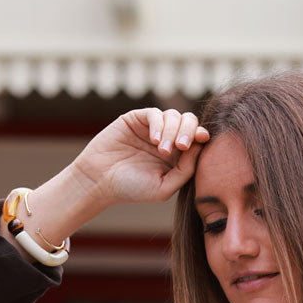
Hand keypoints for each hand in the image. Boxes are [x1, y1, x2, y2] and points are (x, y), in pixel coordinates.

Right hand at [73, 107, 210, 209]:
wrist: (100, 181)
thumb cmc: (132, 189)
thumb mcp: (164, 187)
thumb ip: (185, 170)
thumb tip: (201, 146)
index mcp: (177, 157)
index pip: (196, 139)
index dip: (201, 135)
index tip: (202, 139)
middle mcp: (167, 139)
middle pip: (188, 122)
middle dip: (189, 131)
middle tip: (182, 146)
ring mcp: (152, 128)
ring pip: (173, 116)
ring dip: (172, 131)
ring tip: (162, 150)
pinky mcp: (137, 119)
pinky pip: (154, 113)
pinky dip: (158, 124)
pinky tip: (154, 140)